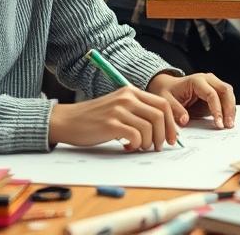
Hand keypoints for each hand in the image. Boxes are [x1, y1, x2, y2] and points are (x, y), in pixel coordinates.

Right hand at [48, 86, 178, 150]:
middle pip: (160, 115)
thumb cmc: (93, 118)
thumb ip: (137, 112)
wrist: (67, 120)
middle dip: (165, 134)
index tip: (172, 137)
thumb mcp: (118, 107)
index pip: (162, 104)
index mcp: (131, 92)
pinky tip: (127, 147)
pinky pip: (136, 136)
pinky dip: (136, 145)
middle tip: (160, 147)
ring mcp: (119, 110)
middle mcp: (127, 98)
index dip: (171, 123)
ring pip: (150, 127)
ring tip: (140, 147)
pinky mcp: (111, 124)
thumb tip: (162, 129)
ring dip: (149, 142)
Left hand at [148, 72, 236, 129]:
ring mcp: (213, 84)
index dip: (217, 109)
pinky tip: (227, 120)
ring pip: (229, 93)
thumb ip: (175, 110)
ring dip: (231, 109)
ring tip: (229, 124)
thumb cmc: (167, 92)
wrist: (168, 86)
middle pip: (225, 90)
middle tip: (228, 124)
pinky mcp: (216, 92)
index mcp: (196, 80)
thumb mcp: (165, 101)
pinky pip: (227, 98)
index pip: (211, 94)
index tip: (218, 123)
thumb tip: (185, 120)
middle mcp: (208, 79)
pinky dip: (229, 109)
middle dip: (229, 108)